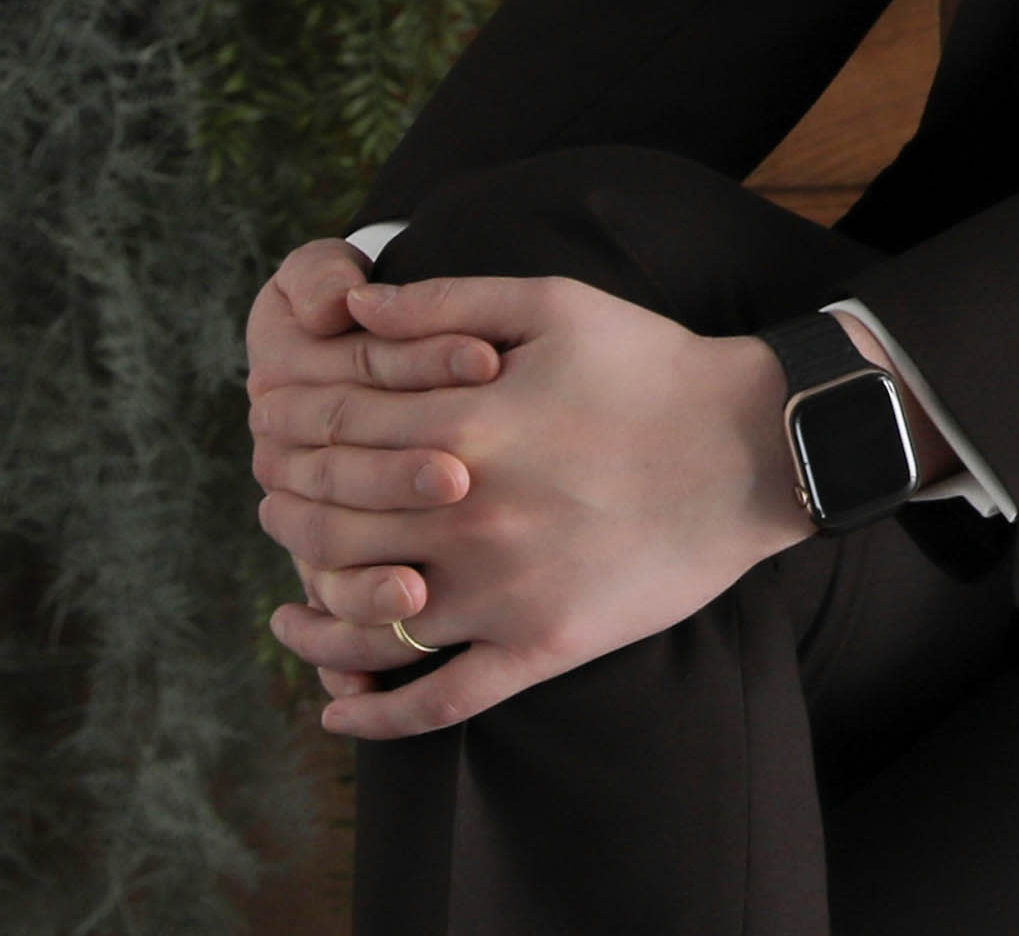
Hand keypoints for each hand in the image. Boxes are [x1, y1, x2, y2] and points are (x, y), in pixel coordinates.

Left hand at [251, 271, 810, 738]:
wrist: (755, 447)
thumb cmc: (656, 367)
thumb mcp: (555, 306)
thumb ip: (445, 302)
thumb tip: (351, 308)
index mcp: (462, 428)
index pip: (330, 435)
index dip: (283, 430)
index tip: (262, 429)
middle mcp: (465, 516)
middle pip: (327, 527)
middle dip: (281, 515)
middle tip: (269, 509)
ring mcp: (500, 590)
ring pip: (363, 620)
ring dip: (308, 622)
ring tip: (288, 615)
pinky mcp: (539, 645)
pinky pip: (438, 698)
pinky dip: (376, 714)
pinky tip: (338, 711)